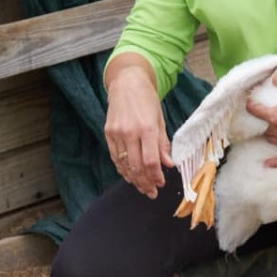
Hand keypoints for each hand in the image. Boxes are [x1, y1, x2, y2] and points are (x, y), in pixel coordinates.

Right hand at [104, 56, 171, 198]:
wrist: (127, 83)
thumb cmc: (147, 100)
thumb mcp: (160, 120)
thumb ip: (163, 144)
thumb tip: (169, 164)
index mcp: (147, 128)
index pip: (151, 161)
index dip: (156, 176)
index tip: (161, 184)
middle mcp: (130, 132)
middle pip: (136, 167)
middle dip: (145, 183)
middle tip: (152, 192)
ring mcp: (116, 134)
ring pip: (124, 165)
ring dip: (134, 180)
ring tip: (142, 188)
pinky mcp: (108, 133)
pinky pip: (115, 157)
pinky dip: (122, 169)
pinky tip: (130, 176)